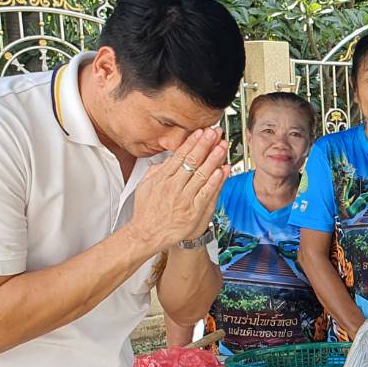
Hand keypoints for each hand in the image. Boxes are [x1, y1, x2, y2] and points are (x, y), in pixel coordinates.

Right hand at [131, 129, 228, 251]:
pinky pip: (206, 193)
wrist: (147, 235)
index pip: (180, 155)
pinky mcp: (193, 211)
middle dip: (205, 144)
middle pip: (192, 161)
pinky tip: (222, 170)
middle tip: (215, 133)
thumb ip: (156, 171)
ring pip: (201, 174)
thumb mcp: (145, 186)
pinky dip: (215, 181)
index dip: (192, 142)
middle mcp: (173, 186)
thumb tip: (167, 158)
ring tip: (222, 146)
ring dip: (213, 159)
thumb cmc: (147, 211)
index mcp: (162, 178)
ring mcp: (184, 198)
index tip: (201, 132)